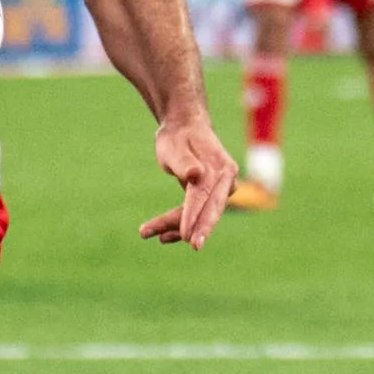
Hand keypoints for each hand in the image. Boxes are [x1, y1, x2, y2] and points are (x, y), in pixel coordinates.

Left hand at [142, 112, 235, 244]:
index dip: (194, 215)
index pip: (204, 195)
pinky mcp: (212, 195)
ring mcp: (221, 189)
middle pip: (211, 209)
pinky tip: (162, 235)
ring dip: (177, 227)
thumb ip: (184, 162)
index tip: (186, 234)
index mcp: (219, 167)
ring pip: (202, 214)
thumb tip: (195, 174)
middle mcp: (226, 179)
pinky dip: (180, 224)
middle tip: (193, 246)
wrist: (184, 127)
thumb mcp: (174, 146)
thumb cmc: (178, 137)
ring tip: (146, 232)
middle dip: (200, 229)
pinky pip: (198, 213)